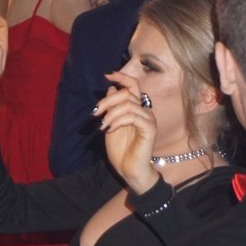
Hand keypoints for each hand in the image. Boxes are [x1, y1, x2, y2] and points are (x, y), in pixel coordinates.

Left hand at [94, 71, 158, 194]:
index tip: (107, 75)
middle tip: (96, 112)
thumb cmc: (120, 150)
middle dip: (108, 100)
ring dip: (111, 114)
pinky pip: (133, 117)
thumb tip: (111, 88)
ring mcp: (148, 119)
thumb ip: (112, 107)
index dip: (121, 77)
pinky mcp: (150, 129)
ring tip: (103, 126)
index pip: (133, 85)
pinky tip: (110, 130)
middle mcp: (144, 111)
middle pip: (127, 93)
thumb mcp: (110, 124)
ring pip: (129, 104)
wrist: (128, 170)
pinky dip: (118, 121)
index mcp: (136, 108)